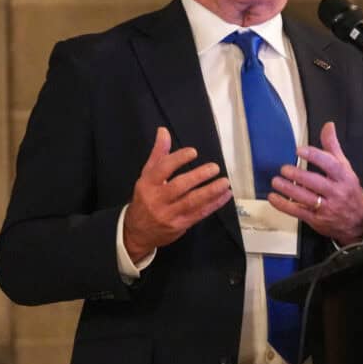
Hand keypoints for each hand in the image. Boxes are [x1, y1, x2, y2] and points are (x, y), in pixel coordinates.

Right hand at [123, 127, 231, 261]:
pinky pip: (199, 214)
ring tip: (225, 183)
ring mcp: (169, 214)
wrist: (137, 233)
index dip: (178, 159)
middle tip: (214, 168)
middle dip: (198, 177)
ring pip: (192, 202)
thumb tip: (164, 131)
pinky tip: (225, 195)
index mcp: (147, 184)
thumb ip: (158, 154)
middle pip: (179, 186)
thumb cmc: (145, 199)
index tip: (193, 152)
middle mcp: (157, 199)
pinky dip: (214, 204)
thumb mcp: (146, 176)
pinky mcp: (180, 225)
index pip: (162, 169)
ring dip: (210, 192)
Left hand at [268, 121, 362, 245]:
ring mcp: (326, 208)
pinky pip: (298, 212)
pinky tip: (274, 198)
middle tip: (284, 168)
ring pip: (305, 198)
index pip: (330, 165)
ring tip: (276, 181)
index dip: (315, 156)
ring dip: (288, 189)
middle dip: (298, 175)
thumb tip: (328, 126)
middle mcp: (336, 192)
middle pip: (316, 183)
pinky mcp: (316, 219)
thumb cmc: (348, 190)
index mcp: (344, 177)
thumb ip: (333, 147)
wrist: (358, 220)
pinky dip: (284, 205)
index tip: (300, 150)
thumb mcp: (345, 167)